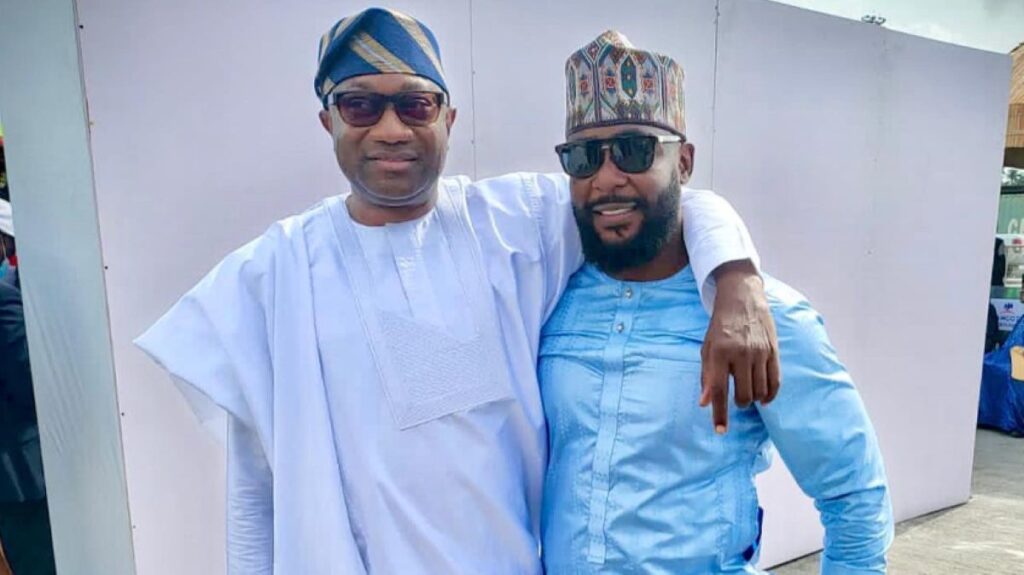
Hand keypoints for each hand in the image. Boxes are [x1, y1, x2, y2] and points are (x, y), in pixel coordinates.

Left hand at [700, 260, 780, 433]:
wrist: (742, 299)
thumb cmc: (720, 327)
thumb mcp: (706, 349)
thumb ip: (706, 376)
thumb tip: (705, 403)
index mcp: (719, 353)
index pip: (719, 390)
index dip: (719, 413)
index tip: (720, 431)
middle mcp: (741, 354)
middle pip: (744, 395)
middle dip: (740, 404)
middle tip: (737, 399)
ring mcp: (760, 352)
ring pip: (761, 391)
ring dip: (755, 399)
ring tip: (749, 393)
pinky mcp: (774, 351)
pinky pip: (775, 382)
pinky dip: (770, 394)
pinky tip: (764, 397)